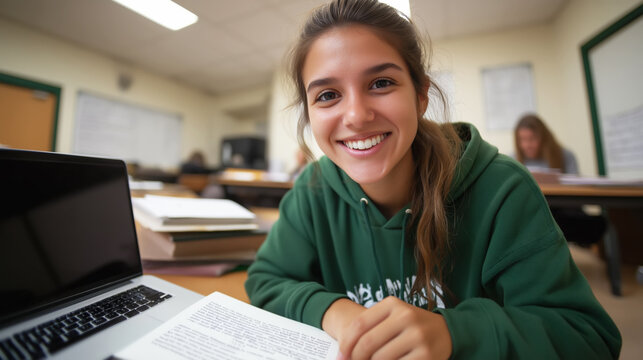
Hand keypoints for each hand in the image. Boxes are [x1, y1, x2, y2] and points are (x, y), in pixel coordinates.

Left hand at [337, 296, 451, 359]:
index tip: (340, 356)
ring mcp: (417, 336)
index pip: (359, 325)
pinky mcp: (426, 355)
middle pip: (367, 343)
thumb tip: (345, 354)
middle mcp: (406, 316)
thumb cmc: (410, 326)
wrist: (446, 331)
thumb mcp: (392, 317)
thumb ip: (369, 329)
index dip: (345, 344)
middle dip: (355, 358)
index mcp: (392, 304)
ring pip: (380, 358)